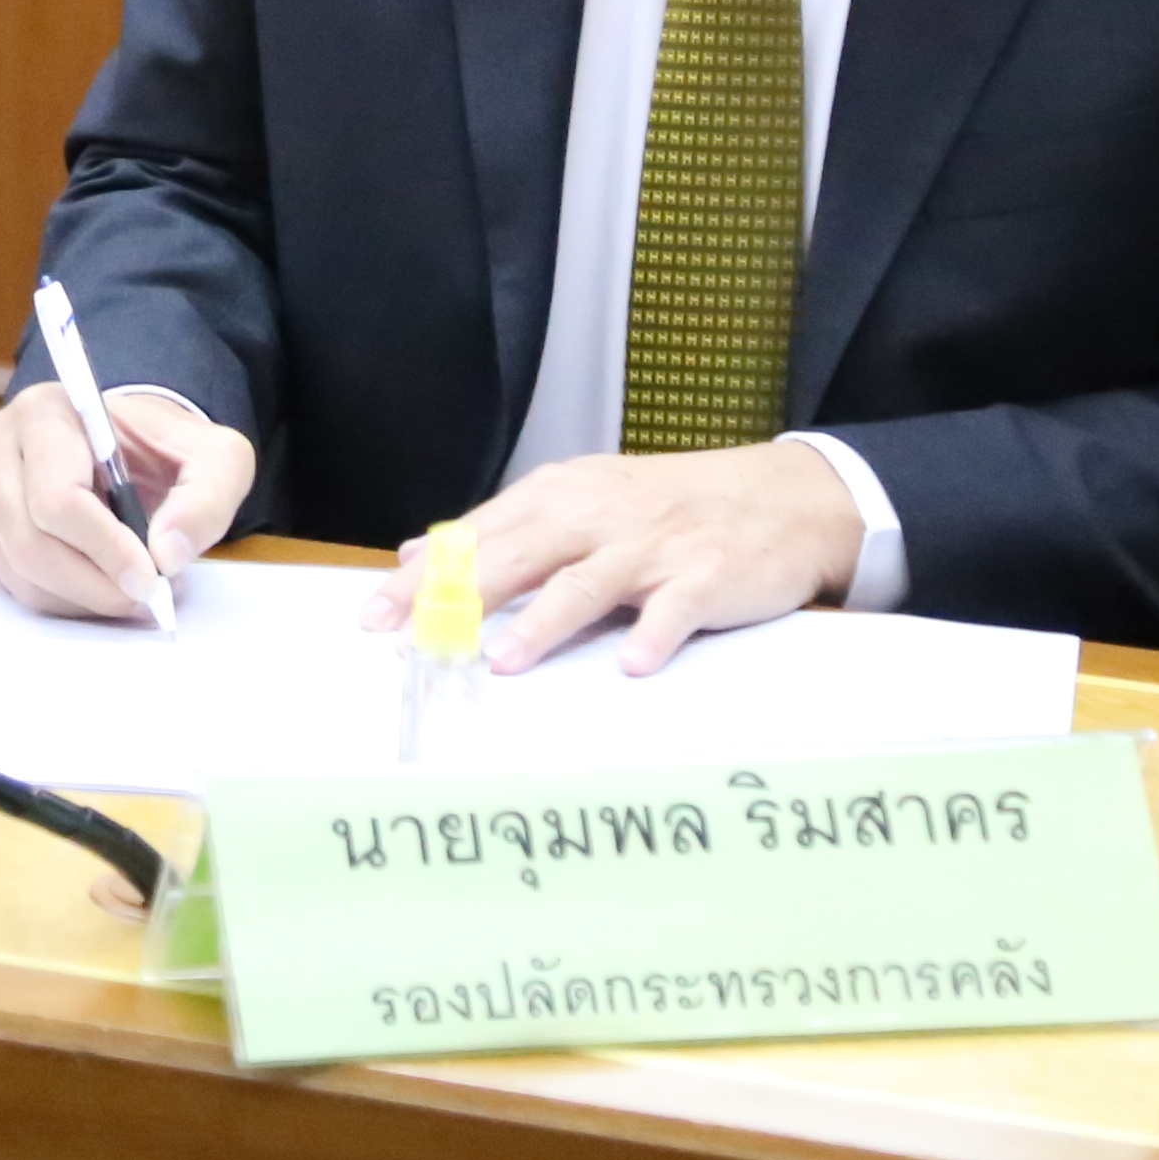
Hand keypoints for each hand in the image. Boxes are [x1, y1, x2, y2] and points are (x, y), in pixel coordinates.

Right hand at [0, 385, 250, 623]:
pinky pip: (11, 581)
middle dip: (94, 584)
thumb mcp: (214, 458)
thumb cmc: (162, 448)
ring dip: (80, 597)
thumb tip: (168, 554)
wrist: (121, 444)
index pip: (59, 497)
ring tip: (125, 589)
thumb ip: (206, 499)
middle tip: (142, 597)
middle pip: (30, 542)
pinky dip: (60, 598)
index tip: (150, 579)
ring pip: (19, 571)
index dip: (105, 549)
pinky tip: (94, 581)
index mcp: (46, 412)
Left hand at [359, 443, 861, 676]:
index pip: (476, 535)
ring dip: (543, 622)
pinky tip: (632, 664)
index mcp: (561, 495)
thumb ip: (504, 529)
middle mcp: (599, 516)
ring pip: (586, 582)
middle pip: (516, 555)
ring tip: (504, 660)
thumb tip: (421, 553)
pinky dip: (653, 635)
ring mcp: (654, 547)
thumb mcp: (582, 500)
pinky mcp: (706, 577)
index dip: (424, 576)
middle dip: (457, 598)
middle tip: (413, 640)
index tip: (377, 615)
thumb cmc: (671, 506)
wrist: (781, 495)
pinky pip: (674, 608)